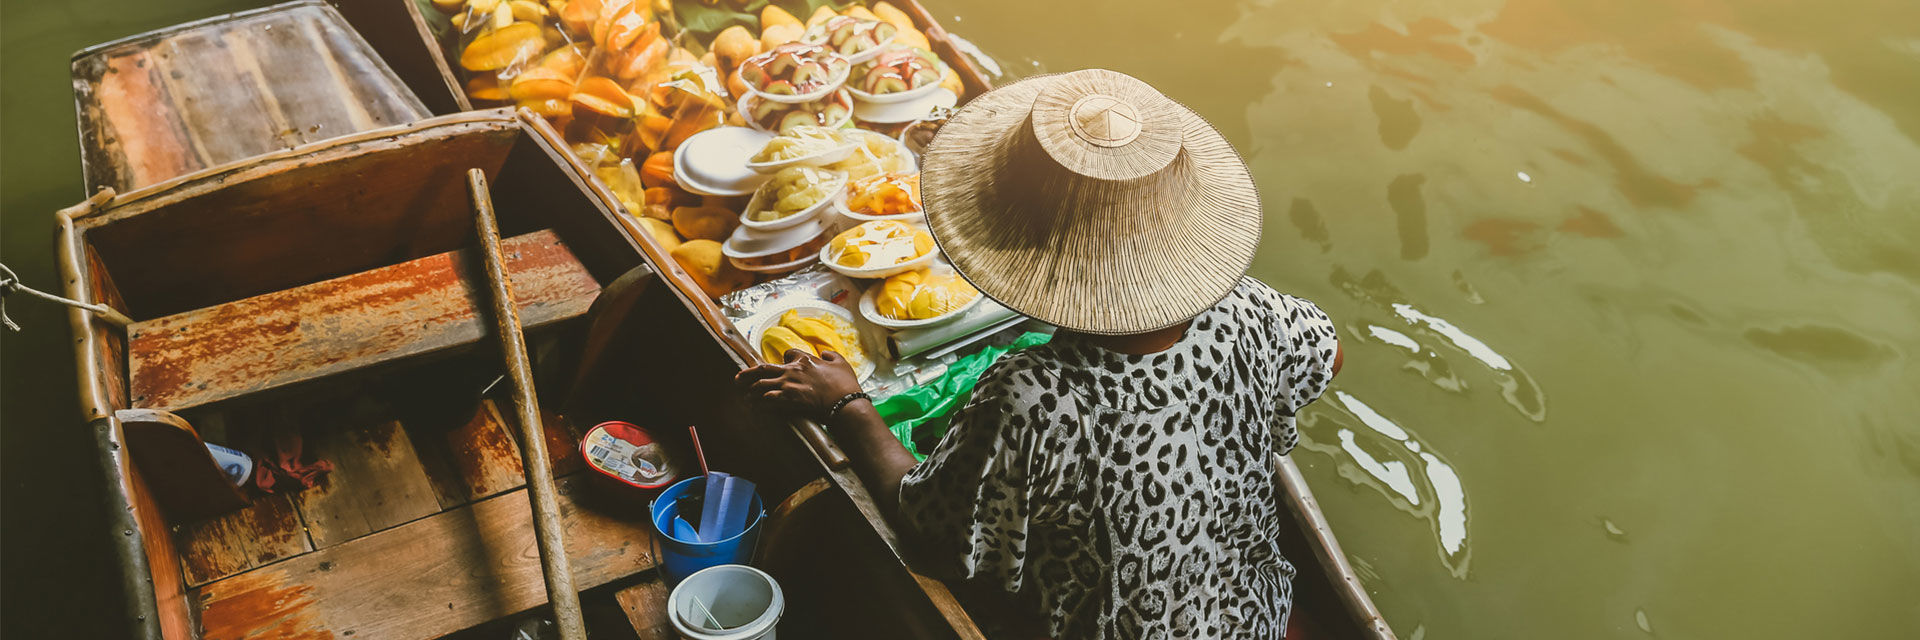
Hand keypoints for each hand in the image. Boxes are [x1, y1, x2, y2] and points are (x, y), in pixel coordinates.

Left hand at [734, 349, 863, 416]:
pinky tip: (754, 408)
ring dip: (751, 391)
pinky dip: (759, 404)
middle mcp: (792, 370)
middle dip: (748, 374)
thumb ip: (830, 355)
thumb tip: (824, 353)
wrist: (845, 402)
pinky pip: (767, 400)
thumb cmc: (845, 384)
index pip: (787, 354)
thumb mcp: (841, 362)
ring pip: (761, 385)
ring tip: (745, 397)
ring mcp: (788, 385)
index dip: (783, 359)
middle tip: (738, 379)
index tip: (781, 363)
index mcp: (805, 359)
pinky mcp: (788, 400)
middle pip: (763, 368)